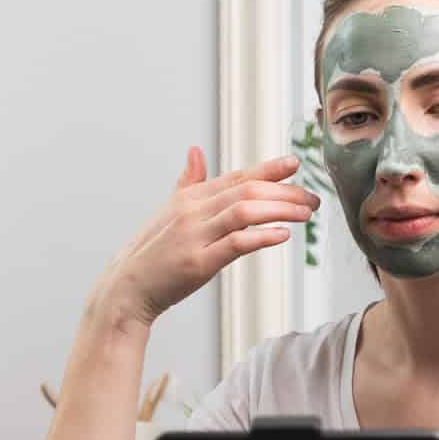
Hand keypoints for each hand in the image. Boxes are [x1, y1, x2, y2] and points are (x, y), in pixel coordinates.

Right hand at [94, 147, 319, 327]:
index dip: (269, 169)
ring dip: (280, 210)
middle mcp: (193, 211)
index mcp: (190, 197)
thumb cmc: (152, 253)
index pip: (237, 176)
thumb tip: (196, 151)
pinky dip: (261, 236)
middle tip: (311, 198)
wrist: (127, 288)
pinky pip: (235, 243)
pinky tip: (282, 235)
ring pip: (245, 211)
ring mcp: (195, 235)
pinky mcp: (198, 262)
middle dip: (285, 192)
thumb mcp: (169, 211)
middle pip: (247, 190)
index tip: (296, 164)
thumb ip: (188, 181)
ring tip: (305, 214)